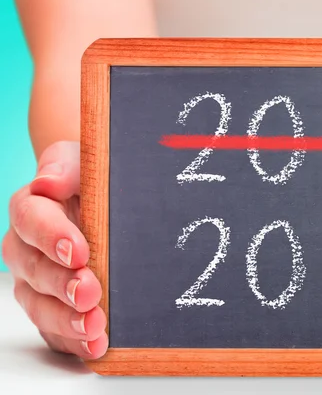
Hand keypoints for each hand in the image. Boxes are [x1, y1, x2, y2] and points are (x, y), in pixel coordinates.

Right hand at [1, 141, 106, 358]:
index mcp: (32, 209)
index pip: (30, 219)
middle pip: (34, 270)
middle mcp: (28, 249)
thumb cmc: (92, 179)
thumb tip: (47, 183)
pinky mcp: (55, 308)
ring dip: (66, 320)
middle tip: (90, 292)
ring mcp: (38, 283)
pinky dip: (75, 342)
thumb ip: (65, 167)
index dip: (51, 237)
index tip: (79, 251)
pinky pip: (56, 330)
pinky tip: (96, 346)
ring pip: (40, 305)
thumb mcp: (82, 160)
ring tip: (95, 327)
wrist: (106, 202)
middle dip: (62, 285)